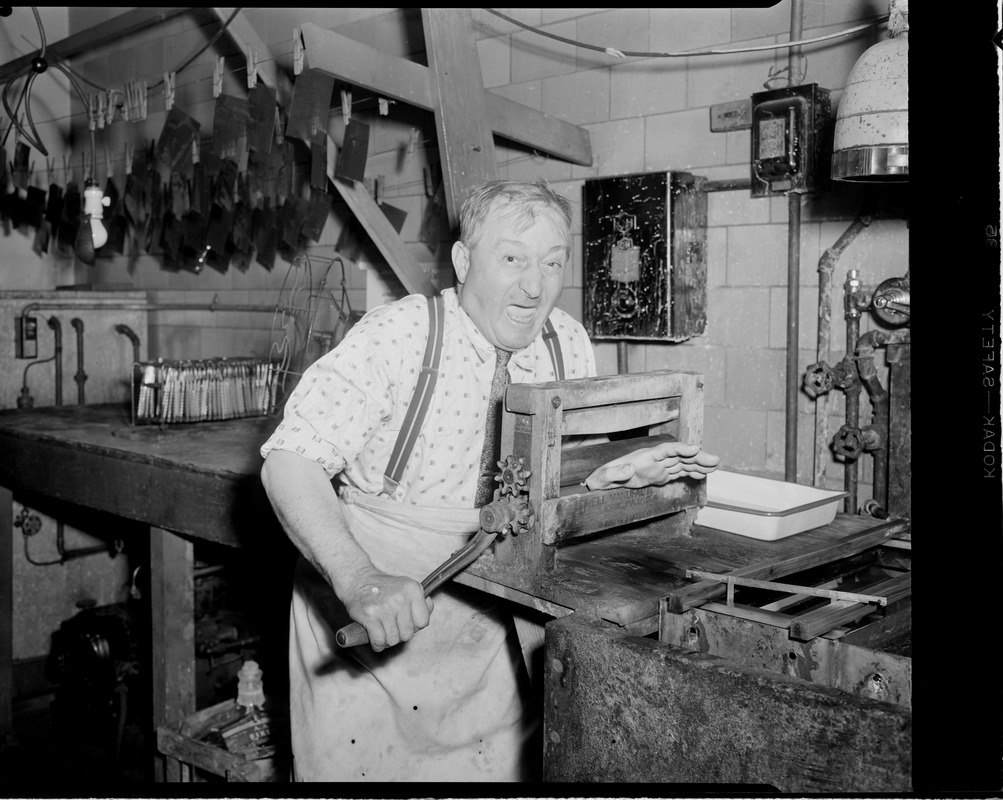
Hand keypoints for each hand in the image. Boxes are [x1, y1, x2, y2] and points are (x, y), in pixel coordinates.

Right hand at [343, 567, 433, 652]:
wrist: (358, 580)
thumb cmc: (383, 588)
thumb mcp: (406, 587)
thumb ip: (421, 601)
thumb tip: (428, 611)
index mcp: (413, 589)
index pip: (423, 622)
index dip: (414, 626)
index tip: (406, 622)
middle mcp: (400, 597)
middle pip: (408, 634)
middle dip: (400, 635)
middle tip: (392, 627)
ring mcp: (385, 607)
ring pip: (393, 640)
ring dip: (387, 641)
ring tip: (383, 631)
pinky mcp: (370, 615)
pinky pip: (379, 641)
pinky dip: (377, 645)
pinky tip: (375, 638)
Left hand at [584, 441, 719, 490]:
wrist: (601, 482)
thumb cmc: (601, 479)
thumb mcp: (604, 477)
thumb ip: (616, 473)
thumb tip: (630, 468)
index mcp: (643, 457)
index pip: (666, 449)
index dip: (681, 448)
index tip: (697, 448)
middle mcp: (654, 459)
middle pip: (679, 455)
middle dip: (697, 456)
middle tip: (716, 460)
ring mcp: (657, 467)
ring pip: (682, 463)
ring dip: (698, 464)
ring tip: (715, 466)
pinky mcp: (658, 476)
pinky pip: (677, 473)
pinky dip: (691, 473)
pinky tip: (702, 474)